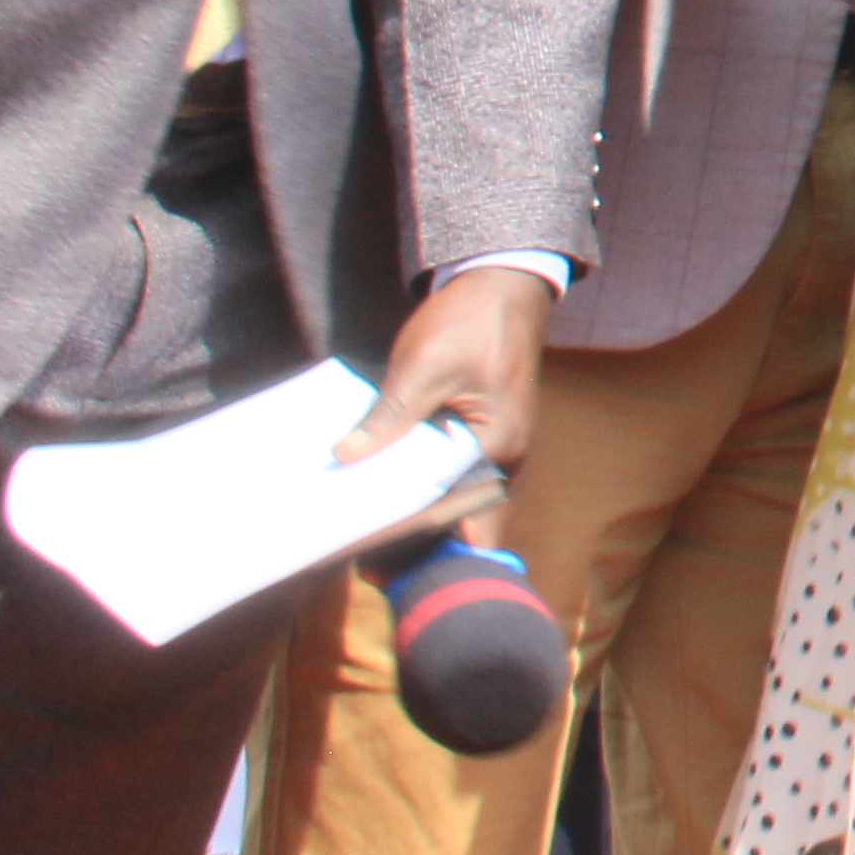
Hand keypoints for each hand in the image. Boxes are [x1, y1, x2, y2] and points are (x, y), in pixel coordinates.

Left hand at [340, 264, 552, 547]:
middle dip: (417, 549)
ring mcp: (502, 452)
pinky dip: (428, 499)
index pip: (444, 510)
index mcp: (498, 445)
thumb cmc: (470, 323)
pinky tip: (390, 501)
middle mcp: (508, 460)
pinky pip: (459, 485)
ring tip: (369, 544)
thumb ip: (390, 416)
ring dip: (422, 528)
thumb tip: (347, 457)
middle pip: (462, 524)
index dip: (397, 534)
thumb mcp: (422, 366)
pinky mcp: (489, 442)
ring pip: (463, 509)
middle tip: (363, 566)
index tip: (351, 550)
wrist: (504, 288)